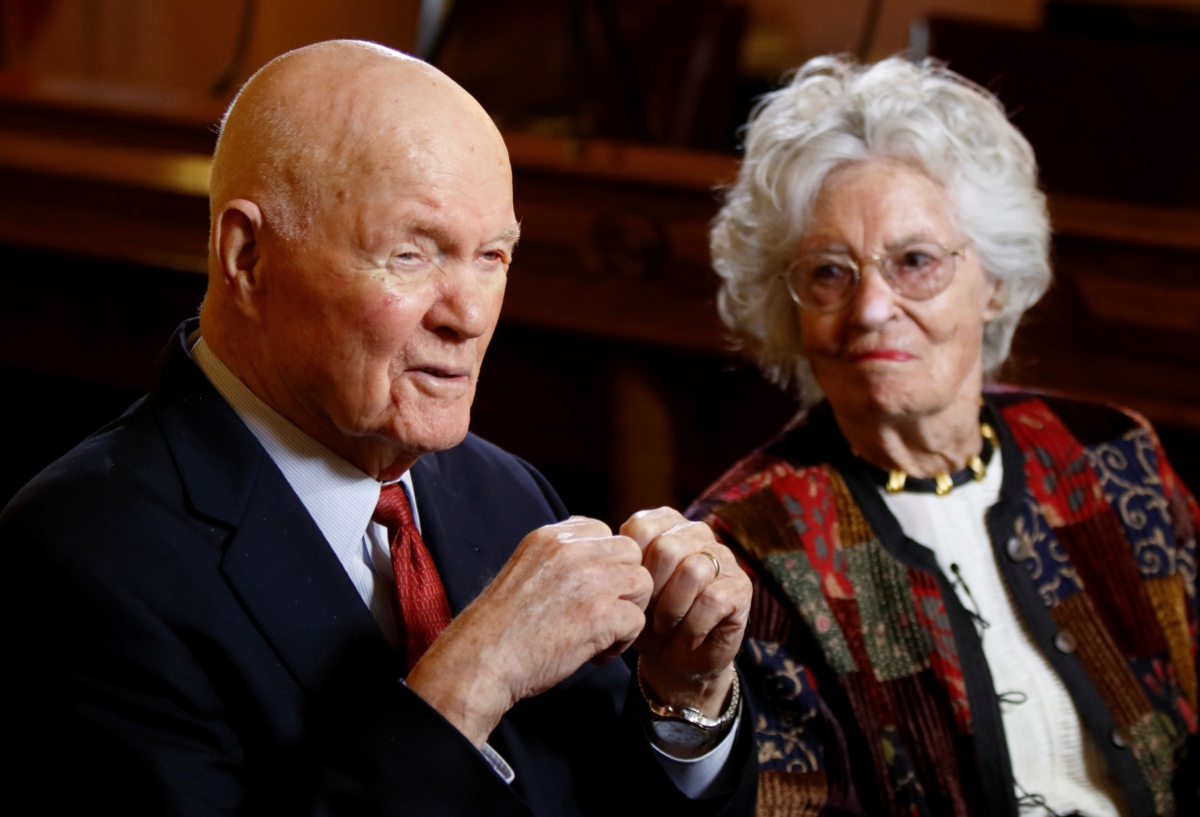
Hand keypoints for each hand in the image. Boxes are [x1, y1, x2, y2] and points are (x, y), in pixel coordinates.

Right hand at [405, 517, 652, 746]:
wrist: (480, 660)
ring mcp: (588, 580)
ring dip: (628, 610)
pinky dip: (623, 640)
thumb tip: (593, 559)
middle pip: (630, 553)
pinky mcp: (600, 614)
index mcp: (550, 537)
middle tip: (603, 612)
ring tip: (602, 633)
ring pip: (642, 582)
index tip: (588, 591)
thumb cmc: (499, 626)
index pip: (603, 532)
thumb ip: (558, 558)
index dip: (604, 564)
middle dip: (623, 584)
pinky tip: (597, 652)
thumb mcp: (524, 569)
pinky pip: (637, 619)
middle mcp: (571, 551)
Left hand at [621, 508, 749, 718]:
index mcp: (665, 525)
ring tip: (665, 627)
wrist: (674, 659)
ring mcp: (723, 557)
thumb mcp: (626, 592)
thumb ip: (621, 568)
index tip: (629, 592)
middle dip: (651, 589)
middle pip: (667, 548)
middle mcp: (696, 532)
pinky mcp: (741, 586)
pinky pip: (714, 599)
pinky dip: (693, 626)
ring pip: (693, 571)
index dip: (631, 565)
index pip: (642, 527)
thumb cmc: (646, 618)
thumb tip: (614, 557)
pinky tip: (686, 638)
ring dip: (672, 609)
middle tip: (647, 613)